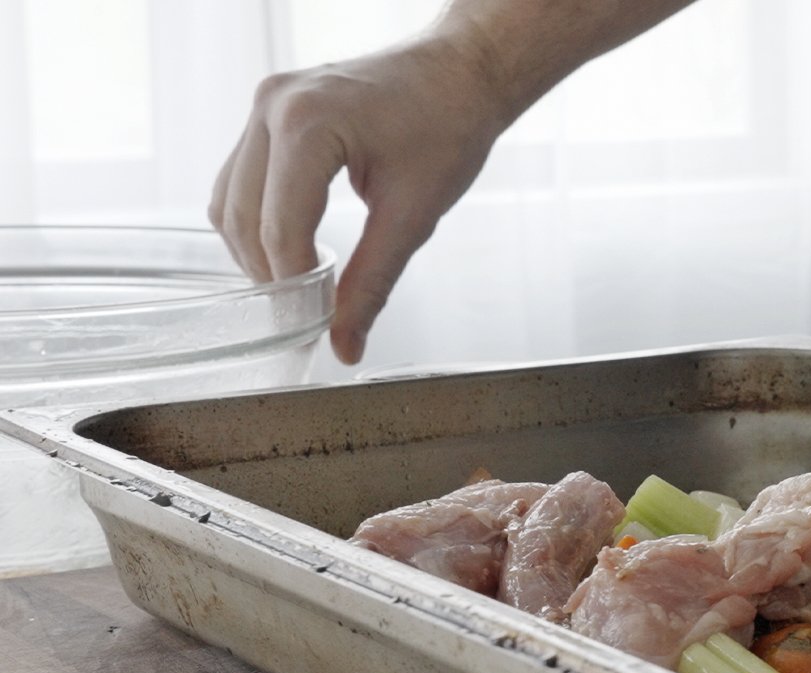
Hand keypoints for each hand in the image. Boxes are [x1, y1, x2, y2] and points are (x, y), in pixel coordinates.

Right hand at [209, 35, 508, 363]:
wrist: (462, 71)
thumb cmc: (450, 125)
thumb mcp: (415, 214)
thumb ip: (373, 282)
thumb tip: (344, 343)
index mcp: (308, 124)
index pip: (281, 229)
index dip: (294, 285)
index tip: (315, 321)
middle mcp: (274, 106)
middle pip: (243, 218)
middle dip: (270, 272)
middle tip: (306, 311)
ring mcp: (266, 102)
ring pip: (230, 198)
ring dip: (256, 248)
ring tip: (301, 283)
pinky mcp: (271, 108)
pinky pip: (241, 176)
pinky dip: (258, 217)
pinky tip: (293, 245)